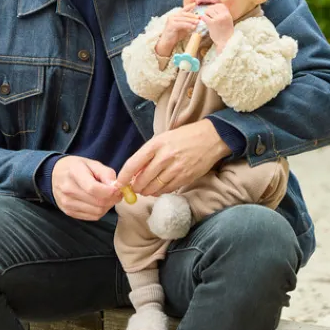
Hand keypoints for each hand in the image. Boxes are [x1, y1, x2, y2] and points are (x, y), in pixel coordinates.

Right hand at [52, 156, 121, 220]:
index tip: (117, 189)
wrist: (55, 175)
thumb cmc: (75, 167)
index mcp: (74, 173)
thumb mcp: (91, 163)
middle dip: (112, 199)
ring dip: (107, 206)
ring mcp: (67, 203)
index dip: (110, 191)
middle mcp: (68, 190)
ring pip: (97, 212)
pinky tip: (98, 202)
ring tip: (107, 197)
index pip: (94, 188)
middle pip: (98, 202)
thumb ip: (106, 173)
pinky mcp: (69, 212)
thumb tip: (116, 186)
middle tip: (116, 193)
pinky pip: (92, 217)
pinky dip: (100, 211)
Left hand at [116, 119, 230, 196]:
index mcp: (156, 144)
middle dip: (135, 187)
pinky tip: (158, 189)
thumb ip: (148, 154)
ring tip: (145, 189)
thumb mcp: (163, 139)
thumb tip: (134, 172)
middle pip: (142, 179)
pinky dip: (159, 192)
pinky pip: (167, 190)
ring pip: (154, 187)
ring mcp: (176, 169)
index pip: (133, 163)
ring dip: (147, 191)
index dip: (123, 176)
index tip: (118, 183)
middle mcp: (165, 157)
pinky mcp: (185, 178)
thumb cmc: (184, 137)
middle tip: (134, 188)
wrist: (211, 138)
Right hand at [155, 10, 201, 56]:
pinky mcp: (171, 25)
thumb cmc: (175, 35)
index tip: (195, 4)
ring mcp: (171, 20)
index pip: (183, 10)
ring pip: (183, 19)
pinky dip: (188, 25)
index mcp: (175, 16)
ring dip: (191, 20)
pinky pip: (182, 24)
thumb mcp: (183, 28)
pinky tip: (193, 27)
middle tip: (199, 18)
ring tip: (197, 22)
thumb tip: (197, 21)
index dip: (189, 6)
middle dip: (192, 16)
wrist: (167, 42)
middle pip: (184, 14)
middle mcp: (172, 16)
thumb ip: (188, 23)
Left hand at [200, 4, 234, 48]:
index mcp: (228, 14)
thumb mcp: (228, 21)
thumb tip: (215, 8)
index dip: (215, 7)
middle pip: (213, 7)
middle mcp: (223, 15)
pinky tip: (204, 21)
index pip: (220, 5)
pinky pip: (204, 17)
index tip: (213, 11)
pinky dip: (203, 18)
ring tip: (207, 19)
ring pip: (208, 11)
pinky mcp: (211, 23)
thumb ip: (223, 14)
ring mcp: (217, 19)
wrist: (225, 41)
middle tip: (208, 16)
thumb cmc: (226, 32)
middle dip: (209, 10)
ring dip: (206, 14)